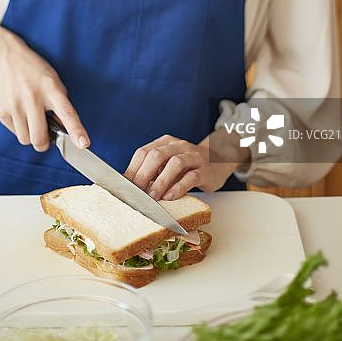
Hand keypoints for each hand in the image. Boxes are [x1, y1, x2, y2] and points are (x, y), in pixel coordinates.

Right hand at [0, 29, 89, 152]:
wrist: (5, 56)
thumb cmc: (35, 71)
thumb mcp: (53, 81)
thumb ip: (59, 104)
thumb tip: (63, 132)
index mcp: (51, 88)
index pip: (67, 114)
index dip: (76, 131)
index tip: (84, 144)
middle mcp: (33, 97)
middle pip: (40, 139)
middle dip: (44, 143)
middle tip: (46, 136)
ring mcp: (15, 105)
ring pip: (25, 140)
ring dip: (30, 135)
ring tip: (31, 118)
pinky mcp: (1, 110)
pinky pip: (14, 132)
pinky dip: (19, 127)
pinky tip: (19, 111)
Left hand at [123, 130, 247, 200]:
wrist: (218, 159)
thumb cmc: (187, 166)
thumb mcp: (168, 164)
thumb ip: (152, 171)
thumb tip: (128, 187)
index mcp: (165, 143)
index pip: (144, 152)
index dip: (132, 169)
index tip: (123, 187)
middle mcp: (179, 146)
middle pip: (157, 155)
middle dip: (143, 175)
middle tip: (135, 193)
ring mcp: (193, 156)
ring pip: (175, 164)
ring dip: (161, 181)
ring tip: (152, 197)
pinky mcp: (205, 170)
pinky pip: (192, 176)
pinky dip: (179, 187)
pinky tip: (170, 196)